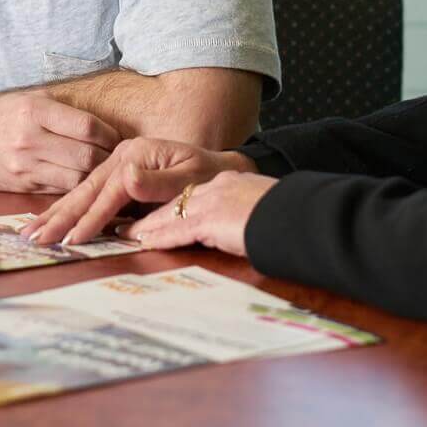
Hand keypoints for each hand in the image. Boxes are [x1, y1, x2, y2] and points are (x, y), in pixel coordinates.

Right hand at [0, 92, 118, 193]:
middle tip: (120, 158)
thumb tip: (102, 120)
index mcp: (35, 110)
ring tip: (107, 172)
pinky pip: (60, 190)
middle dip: (109, 159)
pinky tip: (86, 184)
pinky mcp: (23, 185)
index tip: (118, 137)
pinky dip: (77, 189)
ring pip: (77, 178)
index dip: (110, 134)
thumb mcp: (26, 99)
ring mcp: (26, 165)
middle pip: (87, 156)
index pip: (87, 126)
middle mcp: (31, 138)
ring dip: (96, 177)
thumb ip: (61, 108)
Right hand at [22, 136, 254, 245]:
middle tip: (33, 238)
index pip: (108, 192)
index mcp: (136, 154)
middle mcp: (121, 156)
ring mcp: (116, 164)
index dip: (90, 217)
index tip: (72, 240)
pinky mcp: (115, 174)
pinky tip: (51, 220)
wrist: (218, 166)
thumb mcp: (190, 177)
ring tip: (30, 232)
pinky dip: (67, 208)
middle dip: (59, 217)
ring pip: (81, 192)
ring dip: (56, 213)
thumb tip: (127, 178)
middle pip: (85, 190)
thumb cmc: (208, 175)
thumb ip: (158, 181)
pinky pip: (87, 193)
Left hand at [125, 170, 277, 257]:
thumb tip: (237, 225)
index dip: (165, 206)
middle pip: (172, 201)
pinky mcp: (214, 219)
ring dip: (144, 227)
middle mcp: (216, 188)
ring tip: (122, 235)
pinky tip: (144, 243)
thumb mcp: (261, 207)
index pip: (188, 194)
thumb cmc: (289, 214)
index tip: (148, 214)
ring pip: (169, 213)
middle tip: (122, 222)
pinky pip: (180, 229)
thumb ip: (243, 212)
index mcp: (227, 184)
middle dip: (146, 213)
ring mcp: (213, 202)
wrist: (303, 213)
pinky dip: (159, 237)